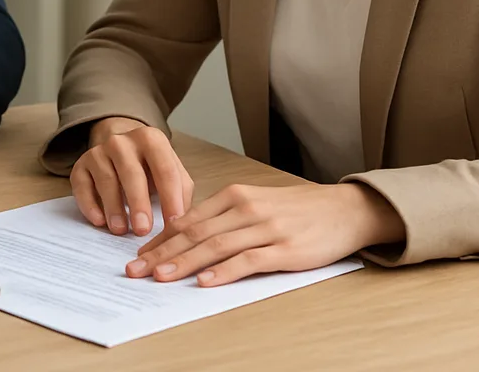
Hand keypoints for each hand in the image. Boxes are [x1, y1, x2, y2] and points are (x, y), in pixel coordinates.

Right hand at [70, 117, 194, 235]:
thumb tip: (181, 221)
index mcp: (151, 139)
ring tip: (121, 230)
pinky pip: (82, 185)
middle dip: (138, 202)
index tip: (174, 223)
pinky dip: (89, 204)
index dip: (171, 197)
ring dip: (114, 206)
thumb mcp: (171, 170)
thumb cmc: (151, 167)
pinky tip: (98, 220)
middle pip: (132, 172)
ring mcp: (98, 152)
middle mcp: (122, 142)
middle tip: (143, 230)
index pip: (164, 169)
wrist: (120, 147)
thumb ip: (181, 191)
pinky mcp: (81, 166)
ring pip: (106, 179)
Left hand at [127, 182, 405, 285]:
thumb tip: (186, 234)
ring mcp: (264, 228)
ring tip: (160, 277)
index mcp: (234, 195)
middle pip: (194, 232)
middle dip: (161, 252)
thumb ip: (223, 217)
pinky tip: (205, 281)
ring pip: (215, 246)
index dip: (160, 238)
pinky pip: (248, 261)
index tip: (138, 253)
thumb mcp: (254, 203)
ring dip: (184, 263)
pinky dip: (223, 271)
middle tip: (136, 269)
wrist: (342, 209)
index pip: (187, 218)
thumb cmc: (295, 209)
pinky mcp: (284, 249)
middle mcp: (244, 208)